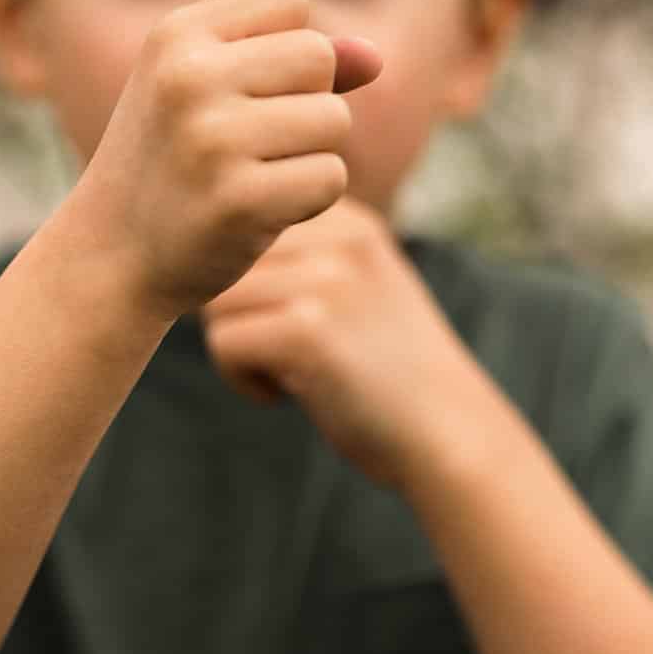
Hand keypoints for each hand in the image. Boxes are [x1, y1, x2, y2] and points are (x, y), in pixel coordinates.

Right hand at [67, 0, 382, 322]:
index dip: (287, 45)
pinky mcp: (238, 200)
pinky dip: (309, 198)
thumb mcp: (210, 90)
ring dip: (312, 153)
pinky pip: (330, 177)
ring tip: (255, 175)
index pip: (289, 0)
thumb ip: (291, 61)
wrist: (111, 253)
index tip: (245, 86)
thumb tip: (375, 56)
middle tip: (256, 140)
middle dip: (309, 99)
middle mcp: (190, 77)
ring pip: (334, 119)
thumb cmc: (173, 160)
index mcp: (176, 34)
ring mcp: (212, 139)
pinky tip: (261, 210)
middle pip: (318, 56)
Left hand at [201, 198, 496, 488]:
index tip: (284, 323)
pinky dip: (242, 380)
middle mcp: (339, 236)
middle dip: (236, 313)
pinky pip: (224, 342)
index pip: (247, 224)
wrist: (450, 434)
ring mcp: (327, 281)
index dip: (248, 281)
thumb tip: (202, 255)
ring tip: (284, 375)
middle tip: (278, 356)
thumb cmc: (392, 372)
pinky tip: (285, 396)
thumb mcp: (360, 286)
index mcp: (349, 220)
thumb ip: (304, 258)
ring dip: (236, 347)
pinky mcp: (309, 331)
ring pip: (216, 302)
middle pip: (224, 261)